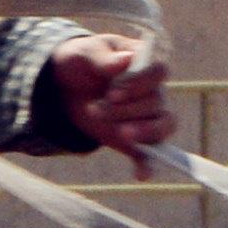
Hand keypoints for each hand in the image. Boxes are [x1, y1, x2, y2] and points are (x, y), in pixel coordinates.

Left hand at [46, 30, 174, 158]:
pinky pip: (149, 154)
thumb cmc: (81, 61)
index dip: (139, 83)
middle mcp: (154, 90)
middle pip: (157, 102)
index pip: (159, 72)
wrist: (65, 84)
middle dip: (127, 109)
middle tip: (97, 108)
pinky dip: (148, 165)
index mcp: (145, 63)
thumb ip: (104, 57)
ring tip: (121, 133)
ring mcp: (146, 116)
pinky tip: (141, 175)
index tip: (112, 92)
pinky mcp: (134, 138)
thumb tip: (126, 59)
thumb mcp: (85, 53)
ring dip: (144, 131)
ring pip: (162, 126)